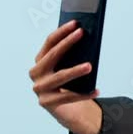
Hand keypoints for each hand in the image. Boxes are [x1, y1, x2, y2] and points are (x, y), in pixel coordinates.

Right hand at [29, 19, 102, 133]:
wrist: (67, 111)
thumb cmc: (70, 84)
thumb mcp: (71, 68)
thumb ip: (75, 56)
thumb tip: (88, 40)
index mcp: (40, 61)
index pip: (49, 42)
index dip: (62, 31)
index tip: (75, 23)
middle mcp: (36, 73)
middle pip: (53, 55)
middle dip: (68, 42)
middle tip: (82, 33)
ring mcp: (39, 88)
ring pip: (60, 77)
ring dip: (75, 70)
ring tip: (90, 66)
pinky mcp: (46, 102)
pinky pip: (67, 97)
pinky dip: (83, 94)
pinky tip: (96, 90)